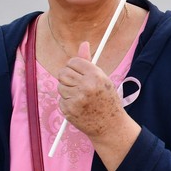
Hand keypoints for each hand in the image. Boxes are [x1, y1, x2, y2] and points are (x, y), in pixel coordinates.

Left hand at [56, 42, 139, 170]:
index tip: (79, 72)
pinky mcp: (69, 110)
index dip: (75, 66)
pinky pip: (61, 100)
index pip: (74, 62)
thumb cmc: (107, 100)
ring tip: (80, 96)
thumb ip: (89, 62)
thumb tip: (83, 44)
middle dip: (68, 77)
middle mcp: (86, 86)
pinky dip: (67, 102)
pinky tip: (78, 106)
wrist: (110, 126)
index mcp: (96, 76)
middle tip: (77, 84)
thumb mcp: (103, 79)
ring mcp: (76, 99)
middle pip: (63, 73)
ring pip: (60, 86)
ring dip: (67, 90)